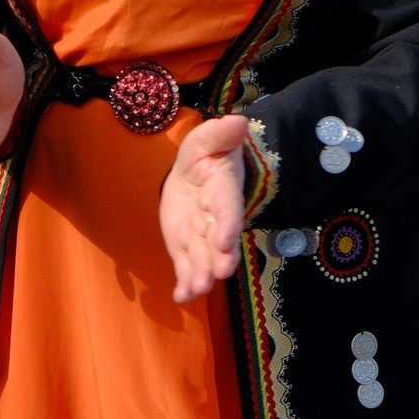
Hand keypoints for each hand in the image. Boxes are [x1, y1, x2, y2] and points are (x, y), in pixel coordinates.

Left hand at [162, 113, 250, 303]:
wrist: (195, 174)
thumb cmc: (206, 153)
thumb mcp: (208, 138)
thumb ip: (221, 133)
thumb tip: (238, 121)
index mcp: (223, 190)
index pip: (228, 208)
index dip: (228, 223)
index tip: (225, 239)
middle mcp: (217, 219)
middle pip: (219, 242)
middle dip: (219, 258)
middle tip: (219, 274)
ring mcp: (202, 236)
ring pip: (204, 259)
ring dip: (200, 275)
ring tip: (196, 290)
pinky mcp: (187, 247)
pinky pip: (187, 267)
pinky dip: (185, 284)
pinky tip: (180, 297)